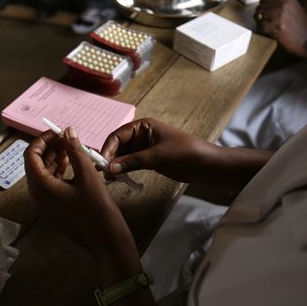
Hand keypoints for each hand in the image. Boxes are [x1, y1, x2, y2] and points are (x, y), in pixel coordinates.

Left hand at [24, 128, 134, 258]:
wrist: (106, 241)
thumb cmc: (98, 210)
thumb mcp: (87, 175)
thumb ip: (75, 150)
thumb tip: (68, 131)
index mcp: (41, 187)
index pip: (31, 155)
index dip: (42, 140)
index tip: (57, 131)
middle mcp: (37, 196)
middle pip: (35, 164)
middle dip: (49, 148)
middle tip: (66, 138)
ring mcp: (44, 204)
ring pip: (42, 174)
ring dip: (54, 159)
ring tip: (71, 148)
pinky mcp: (53, 209)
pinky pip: (49, 185)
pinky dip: (58, 172)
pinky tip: (72, 164)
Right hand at [100, 118, 214, 182]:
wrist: (204, 164)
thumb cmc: (184, 152)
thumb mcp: (158, 156)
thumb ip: (133, 161)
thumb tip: (110, 168)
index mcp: (142, 126)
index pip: (117, 135)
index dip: (107, 149)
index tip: (102, 164)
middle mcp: (140, 135)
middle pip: (117, 146)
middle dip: (109, 158)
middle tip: (104, 174)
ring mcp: (142, 148)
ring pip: (121, 156)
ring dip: (115, 166)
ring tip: (110, 178)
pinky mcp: (146, 160)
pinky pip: (129, 164)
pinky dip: (123, 170)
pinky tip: (118, 178)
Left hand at [255, 0, 306, 58]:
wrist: (305, 39)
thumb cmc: (298, 24)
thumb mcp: (293, 7)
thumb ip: (280, 2)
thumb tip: (262, 0)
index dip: (262, 3)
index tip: (264, 8)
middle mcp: (283, 4)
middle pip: (260, 6)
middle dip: (260, 13)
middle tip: (265, 19)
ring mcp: (279, 15)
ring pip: (259, 16)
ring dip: (260, 21)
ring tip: (267, 25)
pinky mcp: (275, 27)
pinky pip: (261, 26)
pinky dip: (262, 29)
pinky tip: (269, 31)